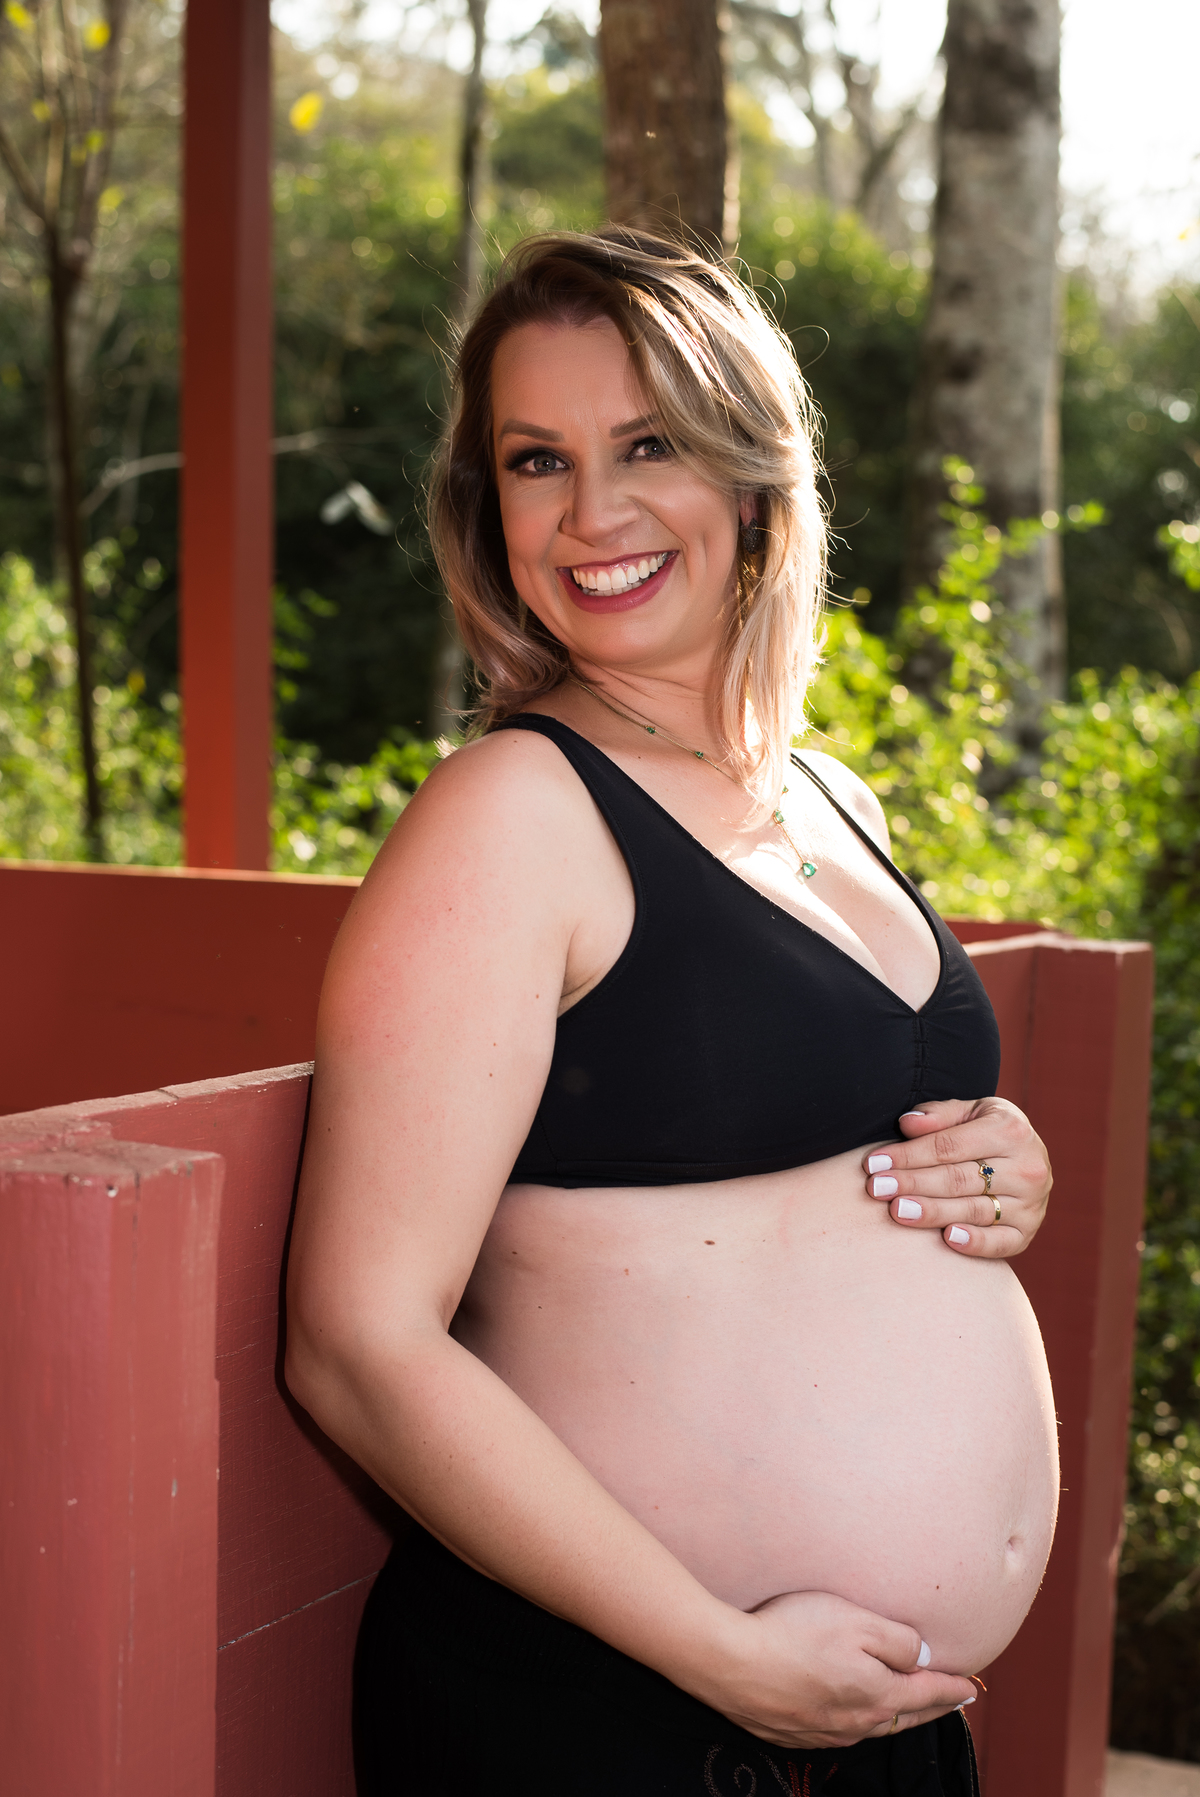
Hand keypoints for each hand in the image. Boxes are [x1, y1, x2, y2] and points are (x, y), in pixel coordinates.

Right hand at [712, 1590, 975, 1749]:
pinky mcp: (795, 1732)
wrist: (730, 1663)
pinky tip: (855, 1714)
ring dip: (897, 1716)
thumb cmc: (793, 1633)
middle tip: (953, 1702)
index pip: (928, 1694)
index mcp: (878, 1696)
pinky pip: (842, 1731)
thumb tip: (925, 1656)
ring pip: (874, 1727)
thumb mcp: (856, 1620)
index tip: (971, 1688)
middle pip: (905, 1716)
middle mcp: (857, 1723)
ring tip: (909, 1707)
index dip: (952, 1689)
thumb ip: (898, 1640)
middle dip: (932, 1708)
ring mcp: (825, 1732)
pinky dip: (860, 1721)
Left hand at [861, 1096, 1050, 1257]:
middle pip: (958, 1179)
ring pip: (973, 1210)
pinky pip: (1000, 1242)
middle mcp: (1027, 1167)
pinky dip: (974, 1243)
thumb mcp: (971, 1111)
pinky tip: (946, 1238)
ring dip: (932, 1212)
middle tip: (877, 1188)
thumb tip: (906, 1124)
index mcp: (1011, 1130)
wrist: (1028, 1157)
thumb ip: (939, 1115)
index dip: (909, 1155)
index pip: (949, 1146)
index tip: (874, 1163)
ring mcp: (1030, 1204)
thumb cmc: (987, 1131)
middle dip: (913, 1183)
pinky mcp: (1027, 1232)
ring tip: (898, 1210)